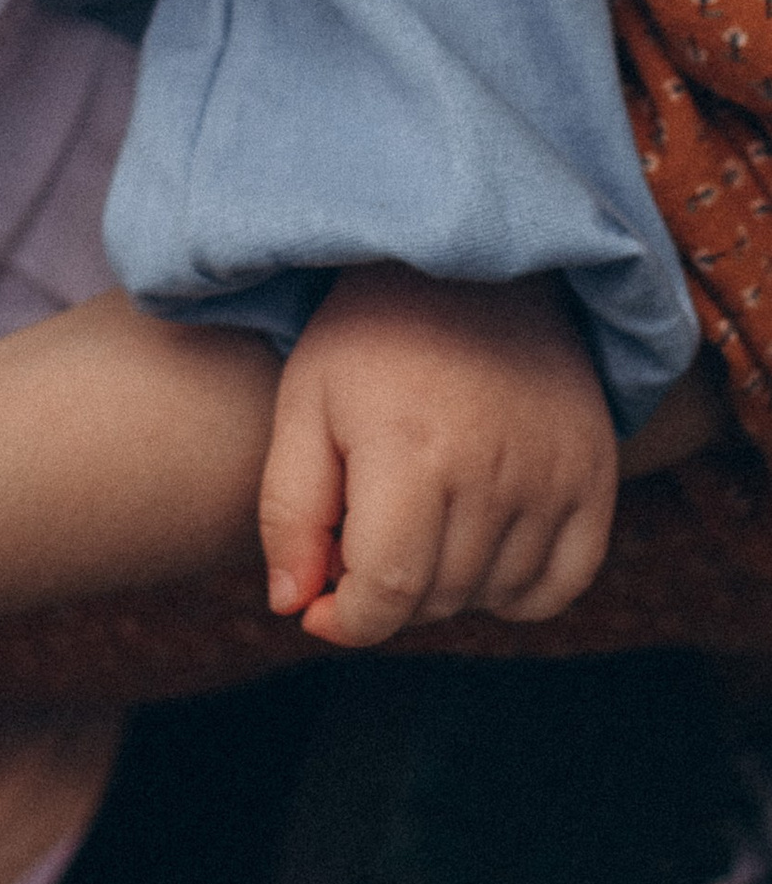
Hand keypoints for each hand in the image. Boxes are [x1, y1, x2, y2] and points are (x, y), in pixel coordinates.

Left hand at [257, 264, 616, 647]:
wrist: (473, 263)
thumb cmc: (370, 335)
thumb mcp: (304, 403)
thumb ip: (288, 512)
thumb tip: (293, 607)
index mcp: (411, 454)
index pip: (385, 594)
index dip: (344, 620)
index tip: (317, 606)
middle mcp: (493, 473)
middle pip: (436, 600)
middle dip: (384, 593)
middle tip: (359, 540)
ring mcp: (554, 477)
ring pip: (492, 596)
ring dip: (444, 589)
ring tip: (415, 526)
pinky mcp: (595, 475)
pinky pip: (561, 585)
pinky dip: (515, 590)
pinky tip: (476, 547)